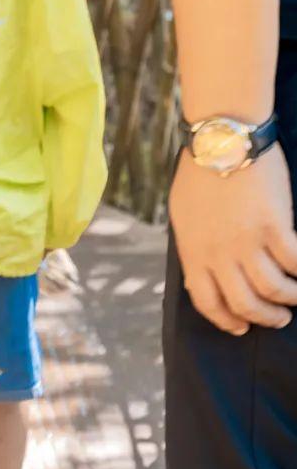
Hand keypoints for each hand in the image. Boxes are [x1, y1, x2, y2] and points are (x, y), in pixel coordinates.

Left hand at [169, 145, 296, 332]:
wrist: (223, 140)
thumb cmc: (200, 173)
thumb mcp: (183, 215)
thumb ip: (194, 245)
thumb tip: (203, 269)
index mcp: (194, 251)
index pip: (207, 301)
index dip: (225, 320)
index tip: (240, 327)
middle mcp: (219, 253)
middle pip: (244, 303)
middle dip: (264, 317)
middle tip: (278, 318)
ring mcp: (247, 241)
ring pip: (272, 289)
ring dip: (288, 299)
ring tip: (295, 297)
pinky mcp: (274, 227)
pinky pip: (295, 263)